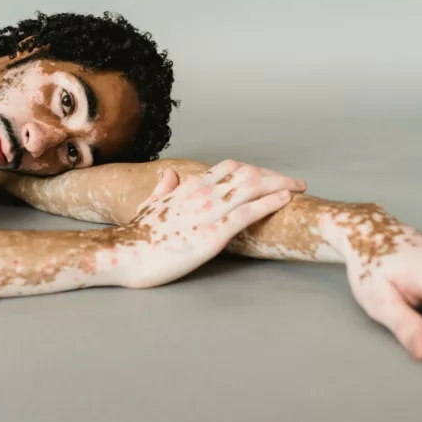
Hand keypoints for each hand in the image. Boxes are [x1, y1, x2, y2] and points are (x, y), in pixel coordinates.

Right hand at [122, 159, 306, 287]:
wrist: (123, 253)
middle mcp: (202, 192)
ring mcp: (208, 211)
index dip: (255, 171)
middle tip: (295, 183)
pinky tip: (284, 201)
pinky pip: (246, 213)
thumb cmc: (136, 235)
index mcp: (189, 186)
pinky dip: (268, 204)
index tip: (271, 177)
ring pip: (251, 188)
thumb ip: (163, 189)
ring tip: (298, 188)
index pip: (230, 168)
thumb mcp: (150, 205)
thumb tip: (170, 175)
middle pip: (248, 174)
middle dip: (275, 177)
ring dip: (279, 185)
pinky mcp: (212, 233)